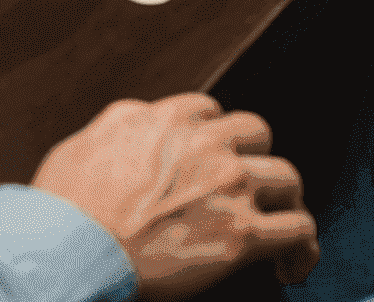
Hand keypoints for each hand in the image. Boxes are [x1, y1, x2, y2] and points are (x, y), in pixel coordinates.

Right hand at [32, 94, 318, 300]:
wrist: (75, 246)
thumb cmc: (71, 203)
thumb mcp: (89, 138)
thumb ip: (124, 122)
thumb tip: (140, 119)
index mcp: (165, 119)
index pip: (209, 109)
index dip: (213, 133)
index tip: (212, 155)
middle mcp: (203, 144)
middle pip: (257, 133)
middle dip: (255, 158)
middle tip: (246, 187)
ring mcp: (228, 186)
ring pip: (288, 178)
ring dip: (284, 202)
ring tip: (278, 226)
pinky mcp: (243, 234)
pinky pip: (299, 230)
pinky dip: (303, 249)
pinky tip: (290, 265)